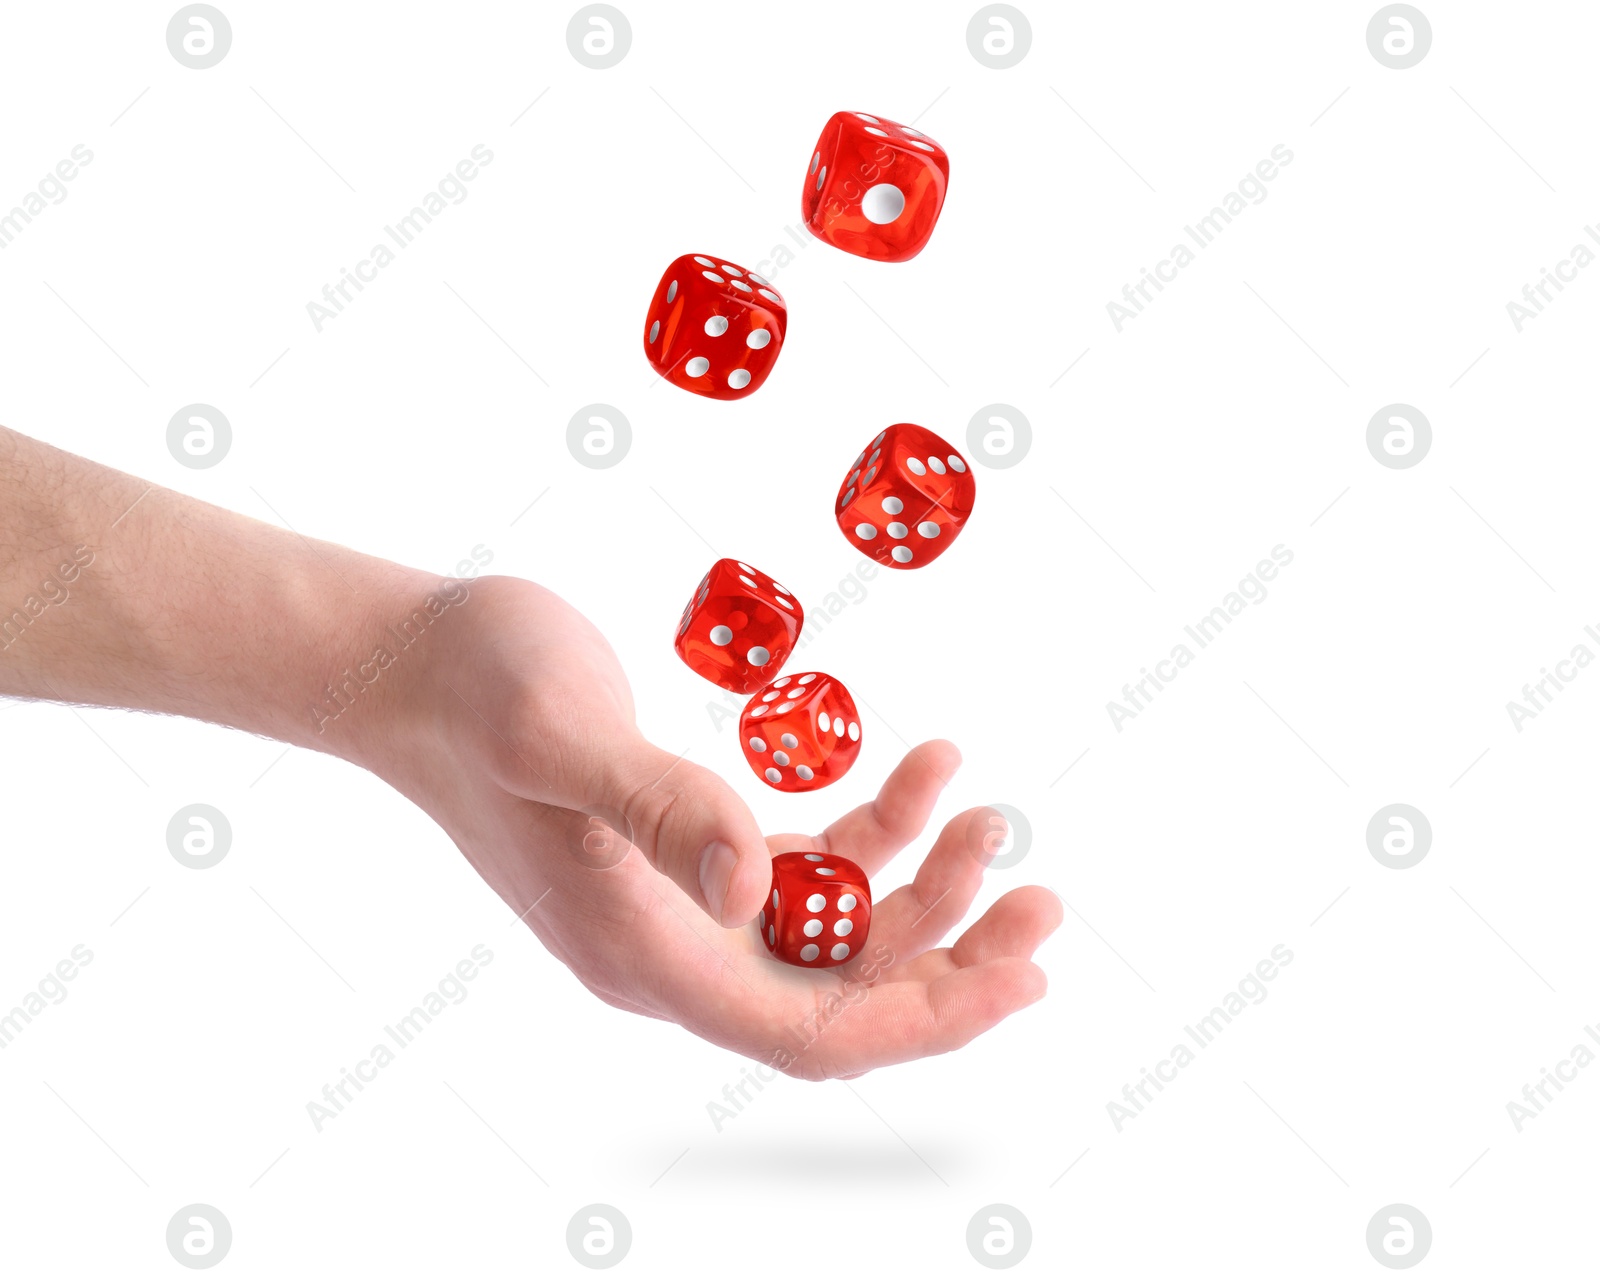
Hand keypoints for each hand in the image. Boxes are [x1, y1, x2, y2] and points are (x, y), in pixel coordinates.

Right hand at [355, 575, 1061, 1075]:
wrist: (411, 664)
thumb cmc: (474, 690)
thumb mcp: (561, 736)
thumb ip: (662, 811)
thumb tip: (757, 888)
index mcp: (645, 951)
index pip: (813, 1030)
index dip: (929, 1017)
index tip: (1022, 977)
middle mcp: (673, 948)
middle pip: (844, 992)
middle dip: (952, 955)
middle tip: (1044, 902)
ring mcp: (683, 904)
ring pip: (834, 931)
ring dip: (922, 884)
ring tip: (988, 810)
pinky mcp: (691, 851)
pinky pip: (808, 869)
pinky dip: (874, 831)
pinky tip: (924, 770)